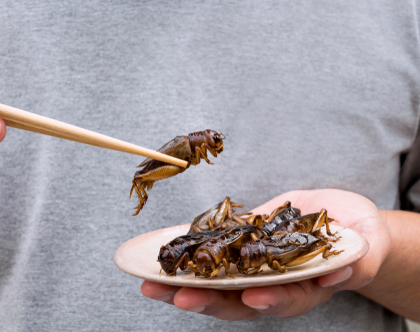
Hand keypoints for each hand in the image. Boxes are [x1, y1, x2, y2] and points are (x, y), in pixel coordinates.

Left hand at [141, 189, 389, 319]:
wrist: (337, 218)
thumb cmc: (358, 233)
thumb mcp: (366, 242)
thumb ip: (357, 259)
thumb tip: (337, 273)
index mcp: (304, 287)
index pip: (285, 300)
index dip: (269, 300)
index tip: (251, 297)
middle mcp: (272, 283)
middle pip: (238, 300)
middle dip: (208, 300)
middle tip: (177, 296)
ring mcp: (252, 267)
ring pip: (216, 282)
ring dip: (184, 283)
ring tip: (152, 283)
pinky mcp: (238, 246)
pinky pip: (210, 253)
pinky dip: (187, 254)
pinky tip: (162, 251)